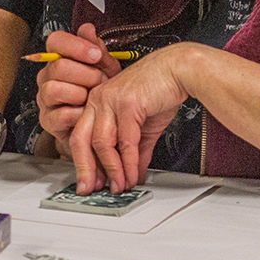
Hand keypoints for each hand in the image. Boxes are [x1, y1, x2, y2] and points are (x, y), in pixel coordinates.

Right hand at [34, 23, 122, 144]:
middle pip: (58, 66)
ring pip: (54, 89)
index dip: (76, 46)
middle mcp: (47, 76)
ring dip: (81, 94)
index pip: (55, 41)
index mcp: (58, 59)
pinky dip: (79, 114)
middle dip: (86, 75)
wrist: (101, 123)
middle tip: (101, 81)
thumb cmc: (100, 93)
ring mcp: (45, 99)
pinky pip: (60, 115)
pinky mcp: (47, 120)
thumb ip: (97, 49)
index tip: (95, 55)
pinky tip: (88, 113)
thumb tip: (87, 28)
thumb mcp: (105, 68)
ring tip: (93, 99)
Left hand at [68, 45, 189, 193]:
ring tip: (120, 186)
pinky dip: (129, 162)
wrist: (179, 69)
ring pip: (102, 142)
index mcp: (96, 103)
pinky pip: (125, 140)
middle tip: (90, 190)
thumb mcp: (143, 126)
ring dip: (112, 170)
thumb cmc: (159, 90)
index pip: (81, 136)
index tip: (88, 182)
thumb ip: (135, 151)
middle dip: (86, 169)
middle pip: (82, 139)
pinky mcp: (128, 103)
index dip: (83, 162)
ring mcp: (111, 100)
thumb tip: (134, 174)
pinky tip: (133, 174)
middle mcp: (98, 99)